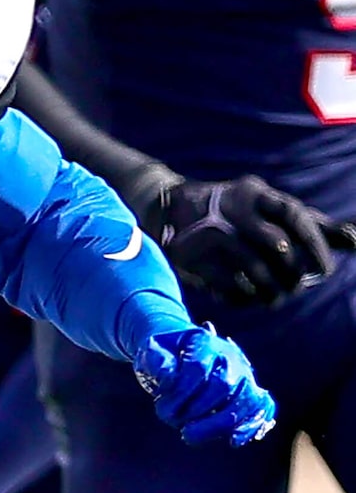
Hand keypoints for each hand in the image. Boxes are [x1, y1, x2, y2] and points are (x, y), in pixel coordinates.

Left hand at [133, 325, 275, 446]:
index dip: (180, 392)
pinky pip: (262, 407)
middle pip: (224, 386)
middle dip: (198, 411)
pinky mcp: (248, 391)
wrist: (176, 349)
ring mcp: (243, 373)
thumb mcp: (150, 350)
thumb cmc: (162, 351)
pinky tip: (233, 441)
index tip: (161, 404)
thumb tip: (167, 374)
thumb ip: (156, 360)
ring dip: (219, 424)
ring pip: (246, 399)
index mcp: (204, 342)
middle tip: (174, 424)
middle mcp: (229, 356)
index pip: (198, 369)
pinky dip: (250, 425)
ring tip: (190, 436)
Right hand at [142, 175, 355, 309]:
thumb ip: (312, 225)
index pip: (293, 214)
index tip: (325, 270)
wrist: (167, 209)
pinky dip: (244, 296)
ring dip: (271, 290)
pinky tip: (249, 298)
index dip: (314, 243)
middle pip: (276, 245)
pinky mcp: (191, 257)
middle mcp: (234, 210)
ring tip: (275, 298)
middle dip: (292, 273)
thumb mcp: (270, 209)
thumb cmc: (234, 212)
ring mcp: (211, 234)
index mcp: (257, 194)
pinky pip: (227, 284)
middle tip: (297, 287)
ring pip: (253, 268)